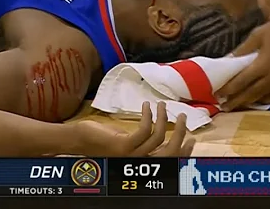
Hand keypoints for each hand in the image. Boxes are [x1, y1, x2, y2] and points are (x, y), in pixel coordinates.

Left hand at [74, 101, 195, 156]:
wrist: (77, 140)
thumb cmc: (100, 140)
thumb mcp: (125, 140)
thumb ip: (140, 141)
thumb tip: (155, 129)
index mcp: (141, 165)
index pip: (170, 162)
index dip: (184, 151)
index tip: (192, 138)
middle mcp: (138, 165)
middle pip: (170, 152)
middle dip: (180, 133)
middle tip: (182, 116)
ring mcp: (131, 157)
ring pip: (159, 138)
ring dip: (163, 118)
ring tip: (162, 104)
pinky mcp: (123, 146)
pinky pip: (144, 129)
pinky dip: (148, 116)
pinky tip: (146, 106)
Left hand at [217, 1, 269, 109]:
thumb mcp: (256, 36)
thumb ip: (241, 50)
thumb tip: (226, 60)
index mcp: (262, 65)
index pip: (241, 82)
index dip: (228, 89)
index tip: (217, 94)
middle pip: (250, 94)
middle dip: (235, 101)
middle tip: (223, 107)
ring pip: (262, 98)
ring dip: (248, 103)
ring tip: (237, 105)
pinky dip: (265, 100)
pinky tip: (257, 100)